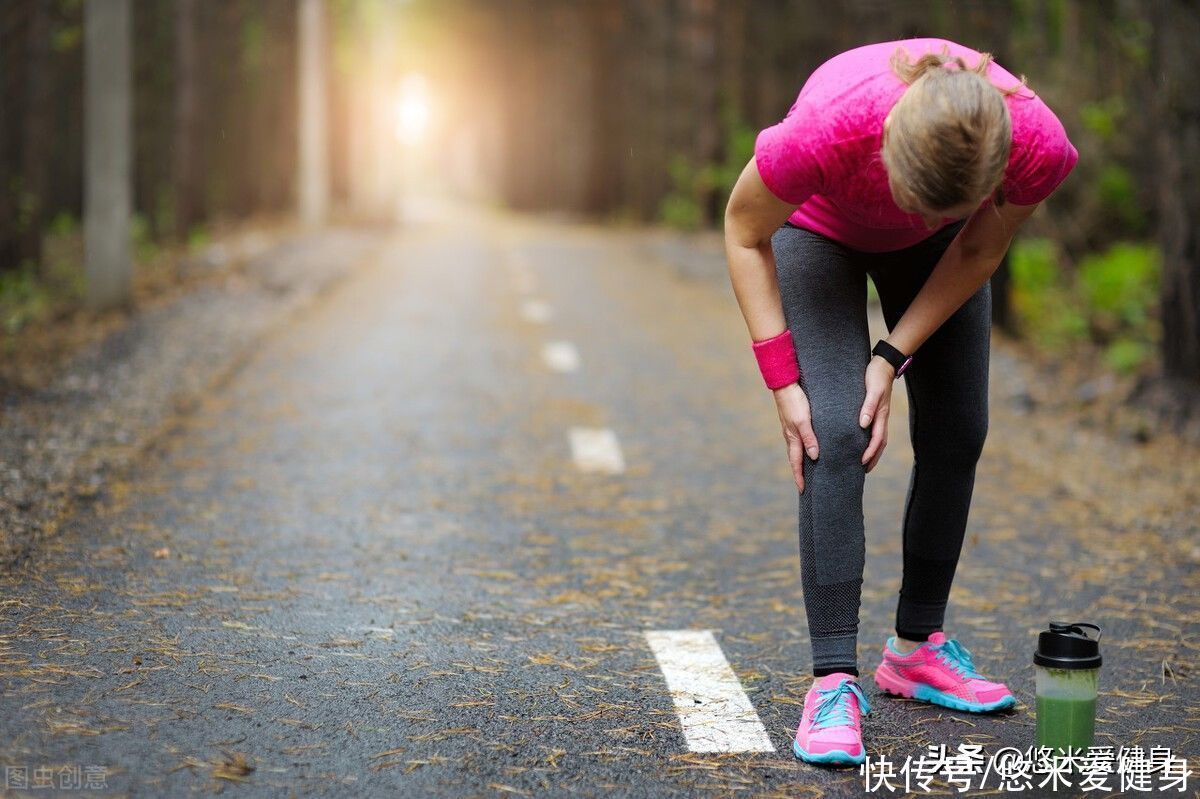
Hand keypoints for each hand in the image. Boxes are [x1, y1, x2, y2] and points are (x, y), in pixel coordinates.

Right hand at [772, 382, 819, 492]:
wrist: (786, 382)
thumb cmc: (795, 401)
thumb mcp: (803, 421)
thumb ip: (809, 438)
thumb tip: (815, 457)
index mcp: (792, 438)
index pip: (796, 463)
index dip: (799, 478)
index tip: (803, 491)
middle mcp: (792, 436)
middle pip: (797, 459)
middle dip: (801, 473)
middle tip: (809, 486)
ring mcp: (793, 429)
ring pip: (800, 449)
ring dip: (805, 461)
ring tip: (813, 470)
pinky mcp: (796, 421)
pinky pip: (802, 439)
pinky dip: (807, 448)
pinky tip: (814, 447)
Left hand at [859, 355, 895, 472]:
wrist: (883, 363)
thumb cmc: (877, 375)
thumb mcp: (873, 390)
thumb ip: (868, 406)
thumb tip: (863, 424)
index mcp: (881, 415)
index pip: (877, 440)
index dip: (870, 452)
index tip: (862, 463)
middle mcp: (881, 417)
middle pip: (879, 443)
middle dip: (873, 458)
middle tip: (863, 470)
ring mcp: (880, 414)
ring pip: (877, 438)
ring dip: (872, 451)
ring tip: (863, 462)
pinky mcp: (875, 410)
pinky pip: (874, 429)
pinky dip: (869, 439)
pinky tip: (860, 441)